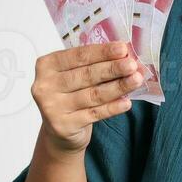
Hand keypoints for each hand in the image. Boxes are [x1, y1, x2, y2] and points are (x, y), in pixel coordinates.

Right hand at [31, 41, 144, 156]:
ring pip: (92, 95)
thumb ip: (92, 64)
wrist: (59, 131)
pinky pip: (94, 114)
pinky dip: (112, 107)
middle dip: (112, 69)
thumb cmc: (70, 95)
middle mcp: (45, 85)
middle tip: (133, 65)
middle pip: (86, 75)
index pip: (78, 56)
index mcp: (46, 65)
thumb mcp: (74, 75)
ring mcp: (52, 107)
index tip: (122, 49)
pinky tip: (126, 102)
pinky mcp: (63, 125)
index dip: (102, 52)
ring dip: (118, 87)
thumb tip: (124, 56)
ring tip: (136, 80)